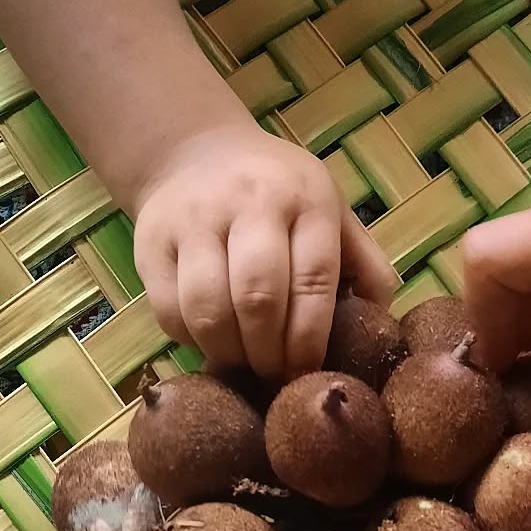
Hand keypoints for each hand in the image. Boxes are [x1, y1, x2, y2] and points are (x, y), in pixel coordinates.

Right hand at [132, 126, 398, 379]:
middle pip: (258, 298)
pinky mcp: (150, 239)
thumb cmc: (281, 197)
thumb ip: (363, 266)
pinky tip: (210, 343)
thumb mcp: (332, 214)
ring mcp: (194, 218)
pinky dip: (191, 340)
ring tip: (243, 366)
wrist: (196, 152)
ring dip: (229, 353)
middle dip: (269, 354)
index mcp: (306, 199)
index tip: (308, 373)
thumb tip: (380, 329)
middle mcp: (250, 201)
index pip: (313, 281)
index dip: (310, 339)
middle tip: (274, 378)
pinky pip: (169, 309)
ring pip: (208, 308)